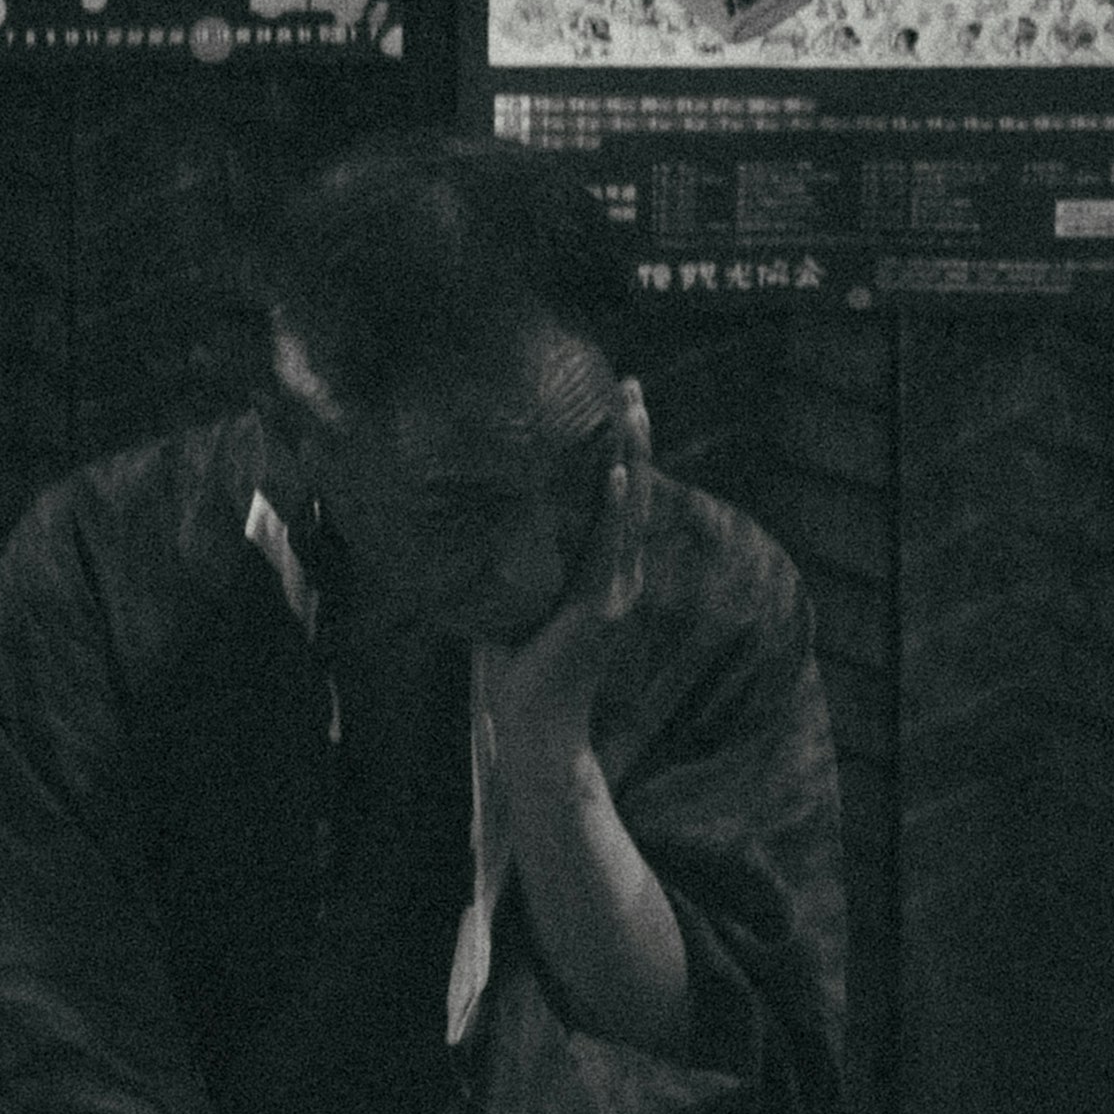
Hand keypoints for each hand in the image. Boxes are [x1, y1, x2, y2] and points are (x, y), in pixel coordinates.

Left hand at [474, 377, 652, 770]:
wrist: (536, 727)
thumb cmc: (521, 670)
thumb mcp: (520, 602)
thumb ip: (515, 565)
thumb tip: (478, 524)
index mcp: (604, 573)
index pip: (619, 501)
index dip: (623, 452)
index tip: (620, 404)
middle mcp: (619, 576)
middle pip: (633, 493)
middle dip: (635, 437)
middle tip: (633, 385)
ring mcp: (614, 591)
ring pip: (629, 511)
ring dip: (633, 457)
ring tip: (634, 410)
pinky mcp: (600, 609)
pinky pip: (610, 549)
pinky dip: (614, 508)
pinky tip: (616, 473)